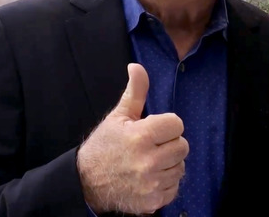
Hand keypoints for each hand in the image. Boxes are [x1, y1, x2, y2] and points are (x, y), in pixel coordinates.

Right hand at [77, 63, 188, 213]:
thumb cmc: (104, 147)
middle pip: (182, 146)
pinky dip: (166, 183)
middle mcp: (148, 161)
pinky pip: (175, 187)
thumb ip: (135, 92)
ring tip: (149, 162)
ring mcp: (151, 183)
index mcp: (141, 136)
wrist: (86, 182)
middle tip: (152, 146)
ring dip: (169, 164)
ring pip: (180, 167)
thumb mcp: (118, 117)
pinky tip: (149, 177)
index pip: (177, 124)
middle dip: (169, 144)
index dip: (167, 125)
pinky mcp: (153, 201)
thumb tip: (137, 66)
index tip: (154, 129)